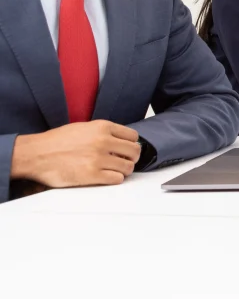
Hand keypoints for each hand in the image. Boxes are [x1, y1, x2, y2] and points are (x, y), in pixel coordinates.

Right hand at [10, 121, 141, 188]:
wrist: (36, 154)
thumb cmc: (56, 142)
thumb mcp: (84, 128)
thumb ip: (103, 132)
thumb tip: (120, 141)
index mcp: (102, 127)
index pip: (133, 136)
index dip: (131, 144)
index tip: (126, 150)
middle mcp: (103, 141)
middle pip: (134, 151)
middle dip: (131, 158)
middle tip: (124, 162)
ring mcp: (98, 158)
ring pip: (128, 166)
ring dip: (124, 170)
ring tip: (115, 171)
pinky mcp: (92, 175)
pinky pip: (117, 179)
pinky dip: (115, 179)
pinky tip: (107, 177)